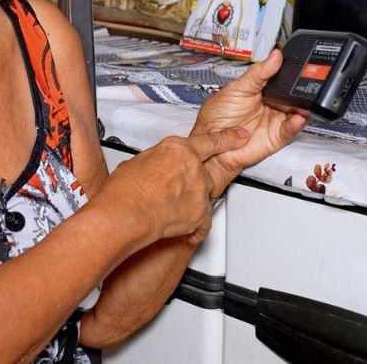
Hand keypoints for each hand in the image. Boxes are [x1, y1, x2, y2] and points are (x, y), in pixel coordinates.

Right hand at [94, 127, 249, 245]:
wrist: (126, 214)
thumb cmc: (125, 190)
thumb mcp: (137, 161)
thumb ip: (157, 161)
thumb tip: (156, 167)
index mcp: (178, 148)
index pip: (211, 140)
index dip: (229, 137)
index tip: (240, 135)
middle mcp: (193, 166)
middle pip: (204, 173)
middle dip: (191, 183)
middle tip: (170, 191)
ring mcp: (199, 189)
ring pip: (204, 195)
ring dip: (191, 202)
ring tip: (167, 209)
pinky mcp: (201, 213)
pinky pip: (205, 222)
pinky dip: (196, 228)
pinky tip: (186, 230)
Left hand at [192, 49, 309, 193]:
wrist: (213, 143)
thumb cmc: (218, 116)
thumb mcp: (238, 87)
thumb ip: (259, 73)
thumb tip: (275, 56)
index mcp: (263, 90)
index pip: (282, 79)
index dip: (291, 72)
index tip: (299, 64)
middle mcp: (272, 105)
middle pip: (293, 95)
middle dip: (301, 90)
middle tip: (305, 83)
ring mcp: (276, 120)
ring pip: (297, 112)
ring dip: (303, 107)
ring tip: (303, 102)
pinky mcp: (277, 137)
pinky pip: (290, 130)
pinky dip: (296, 124)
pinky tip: (297, 118)